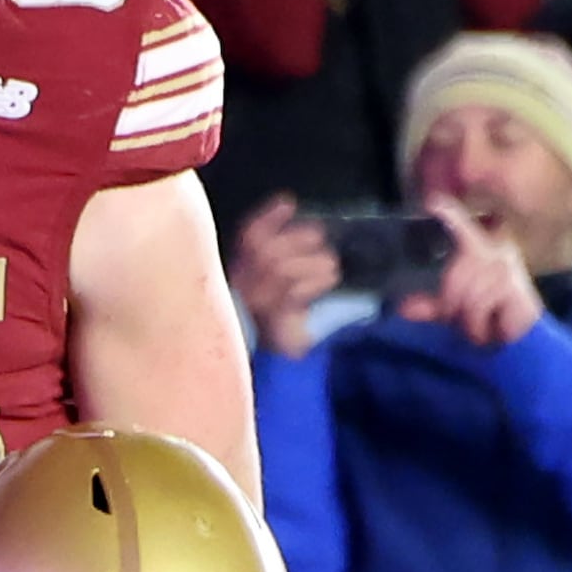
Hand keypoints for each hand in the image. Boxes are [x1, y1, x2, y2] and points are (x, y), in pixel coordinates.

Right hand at [229, 196, 340, 358]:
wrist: (280, 369)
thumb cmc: (284, 324)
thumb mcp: (287, 289)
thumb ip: (291, 262)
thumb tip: (310, 231)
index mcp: (241, 274)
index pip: (247, 238)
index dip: (267, 218)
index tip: (289, 202)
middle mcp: (240, 287)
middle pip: (263, 251)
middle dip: (296, 239)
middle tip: (320, 238)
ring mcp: (253, 306)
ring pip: (279, 269)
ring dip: (311, 262)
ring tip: (331, 267)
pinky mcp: (271, 323)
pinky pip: (291, 294)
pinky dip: (313, 282)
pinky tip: (328, 279)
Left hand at [404, 198, 541, 348]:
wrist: (525, 335)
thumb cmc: (491, 315)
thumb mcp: (455, 309)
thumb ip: (430, 306)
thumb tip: (403, 308)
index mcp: (481, 247)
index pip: (464, 226)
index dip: (450, 214)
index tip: (431, 201)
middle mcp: (496, 251)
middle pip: (454, 279)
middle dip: (451, 307)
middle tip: (460, 319)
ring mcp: (506, 268)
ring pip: (464, 297)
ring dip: (466, 321)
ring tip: (478, 325)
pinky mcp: (515, 288)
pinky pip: (477, 308)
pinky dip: (477, 326)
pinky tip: (490, 327)